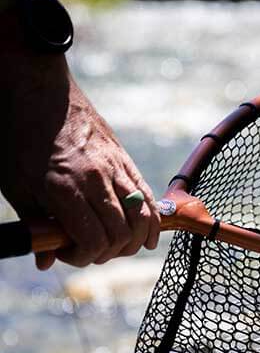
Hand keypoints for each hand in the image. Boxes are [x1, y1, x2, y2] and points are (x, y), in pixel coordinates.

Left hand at [0, 51, 159, 268]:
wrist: (38, 92)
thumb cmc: (20, 138)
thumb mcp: (16, 186)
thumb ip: (34, 226)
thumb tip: (45, 261)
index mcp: (65, 188)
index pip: (94, 242)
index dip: (82, 258)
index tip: (64, 251)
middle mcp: (95, 179)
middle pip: (120, 235)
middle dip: (106, 253)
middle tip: (86, 248)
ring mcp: (115, 168)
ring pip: (141, 219)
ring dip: (132, 241)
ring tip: (116, 245)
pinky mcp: (124, 159)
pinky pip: (147, 197)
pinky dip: (151, 221)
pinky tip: (146, 236)